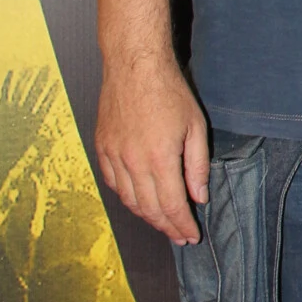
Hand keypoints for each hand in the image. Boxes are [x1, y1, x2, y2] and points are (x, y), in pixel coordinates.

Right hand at [94, 58, 209, 244]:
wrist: (135, 66)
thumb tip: (199, 196)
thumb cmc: (169, 91)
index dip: (182, 225)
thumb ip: (198, 166)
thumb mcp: (195, 127)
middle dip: (166, 227)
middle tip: (179, 236)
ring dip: (146, 216)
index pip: (172, 206)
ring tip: (162, 223)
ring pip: (129, 200)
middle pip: (149, 209)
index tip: (191, 236)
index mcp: (159, 158)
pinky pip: (113, 183)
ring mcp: (113, 156)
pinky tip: (138, 201)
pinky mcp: (102, 148)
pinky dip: (126, 198)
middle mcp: (133, 162)